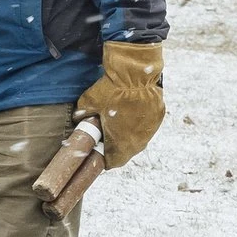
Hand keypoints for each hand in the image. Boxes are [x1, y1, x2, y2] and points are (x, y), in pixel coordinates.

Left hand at [76, 40, 164, 167]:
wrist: (134, 74)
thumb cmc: (110, 91)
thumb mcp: (87, 104)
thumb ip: (82, 116)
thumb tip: (78, 118)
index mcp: (120, 144)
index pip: (112, 162)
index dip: (104, 158)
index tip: (99, 151)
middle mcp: (138, 141)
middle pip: (127, 152)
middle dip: (117, 146)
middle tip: (108, 135)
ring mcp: (150, 129)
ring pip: (139, 139)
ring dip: (129, 134)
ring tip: (120, 122)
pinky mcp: (158, 116)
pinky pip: (147, 125)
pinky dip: (139, 121)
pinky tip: (132, 111)